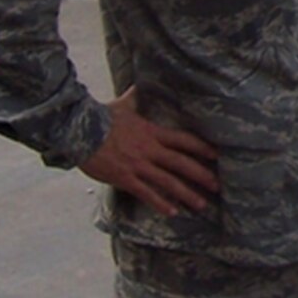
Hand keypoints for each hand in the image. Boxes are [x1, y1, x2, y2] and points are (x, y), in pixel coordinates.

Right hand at [78, 86, 219, 216]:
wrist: (79, 130)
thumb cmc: (101, 117)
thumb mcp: (122, 105)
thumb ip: (134, 97)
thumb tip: (138, 84)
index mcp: (152, 132)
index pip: (183, 140)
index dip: (202, 148)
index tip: (217, 155)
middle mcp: (150, 150)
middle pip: (181, 163)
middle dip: (201, 175)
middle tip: (218, 185)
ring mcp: (138, 165)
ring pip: (168, 181)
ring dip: (186, 194)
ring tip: (201, 204)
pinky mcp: (125, 178)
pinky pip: (146, 193)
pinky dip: (160, 203)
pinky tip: (172, 212)